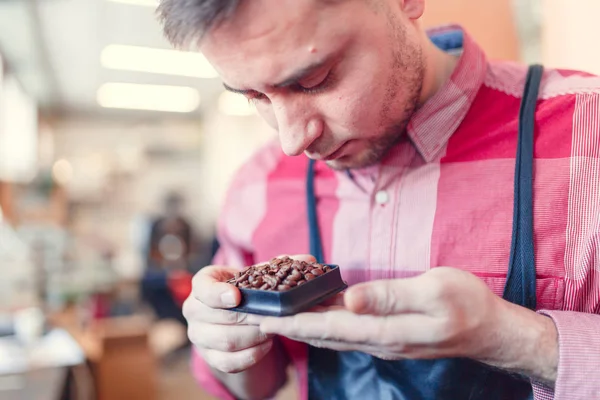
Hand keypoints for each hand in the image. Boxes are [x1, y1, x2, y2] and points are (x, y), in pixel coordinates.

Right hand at [184, 254, 315, 373]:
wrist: (238, 319)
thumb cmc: (247, 291)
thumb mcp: (259, 275)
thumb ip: (282, 265)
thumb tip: (309, 260)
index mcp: (202, 284)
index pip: (202, 288)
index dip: (217, 293)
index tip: (236, 296)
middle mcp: (193, 310)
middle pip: (219, 317)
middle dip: (250, 316)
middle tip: (272, 315)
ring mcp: (199, 336)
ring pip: (226, 341)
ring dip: (254, 336)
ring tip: (272, 329)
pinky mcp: (210, 358)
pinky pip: (228, 363)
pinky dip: (251, 355)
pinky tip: (266, 346)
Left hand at [260, 267, 557, 383]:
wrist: (491, 331)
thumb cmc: (467, 305)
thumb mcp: (433, 291)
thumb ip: (389, 295)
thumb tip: (349, 300)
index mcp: (385, 329)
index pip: (328, 327)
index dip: (293, 321)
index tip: (263, 316)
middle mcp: (378, 340)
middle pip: (323, 334)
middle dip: (288, 326)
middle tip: (256, 316)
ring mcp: (383, 341)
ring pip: (332, 335)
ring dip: (302, 326)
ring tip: (277, 316)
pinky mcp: (388, 336)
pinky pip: (347, 332)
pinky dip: (324, 324)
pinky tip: (315, 315)